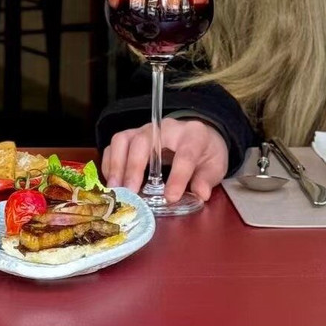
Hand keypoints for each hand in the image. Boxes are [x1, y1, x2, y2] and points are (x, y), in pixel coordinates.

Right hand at [102, 118, 228, 200]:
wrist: (198, 136)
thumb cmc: (204, 153)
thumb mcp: (215, 166)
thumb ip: (207, 179)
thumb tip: (200, 193)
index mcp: (192, 135)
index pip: (185, 153)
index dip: (177, 176)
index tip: (170, 197)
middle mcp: (165, 128)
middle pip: (144, 141)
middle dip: (135, 167)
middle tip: (130, 192)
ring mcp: (145, 130)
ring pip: (123, 139)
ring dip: (117, 165)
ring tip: (116, 188)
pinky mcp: (132, 137)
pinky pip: (114, 146)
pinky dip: (110, 164)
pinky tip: (112, 182)